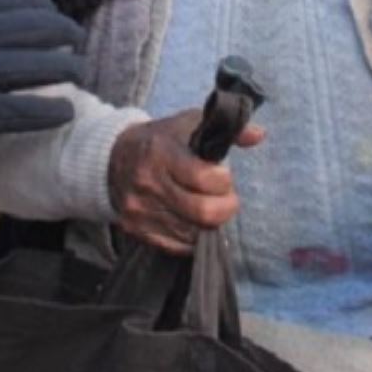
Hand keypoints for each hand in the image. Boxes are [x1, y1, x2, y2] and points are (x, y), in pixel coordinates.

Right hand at [0, 0, 85, 155]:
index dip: (40, 5)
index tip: (52, 9)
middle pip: (31, 29)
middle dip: (61, 32)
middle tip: (78, 40)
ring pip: (31, 67)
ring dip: (63, 67)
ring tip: (81, 71)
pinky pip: (17, 110)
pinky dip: (47, 110)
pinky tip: (66, 112)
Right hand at [108, 109, 265, 254]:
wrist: (112, 158)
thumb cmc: (161, 140)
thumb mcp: (191, 124)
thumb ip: (228, 129)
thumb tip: (259, 135)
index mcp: (161, 152)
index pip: (204, 178)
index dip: (224, 181)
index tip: (224, 175)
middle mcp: (148, 183)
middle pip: (203, 212)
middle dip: (225, 207)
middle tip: (226, 198)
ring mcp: (140, 210)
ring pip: (193, 234)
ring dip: (210, 223)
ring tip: (209, 207)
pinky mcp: (136, 230)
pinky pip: (177, 247)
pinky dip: (193, 238)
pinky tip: (195, 222)